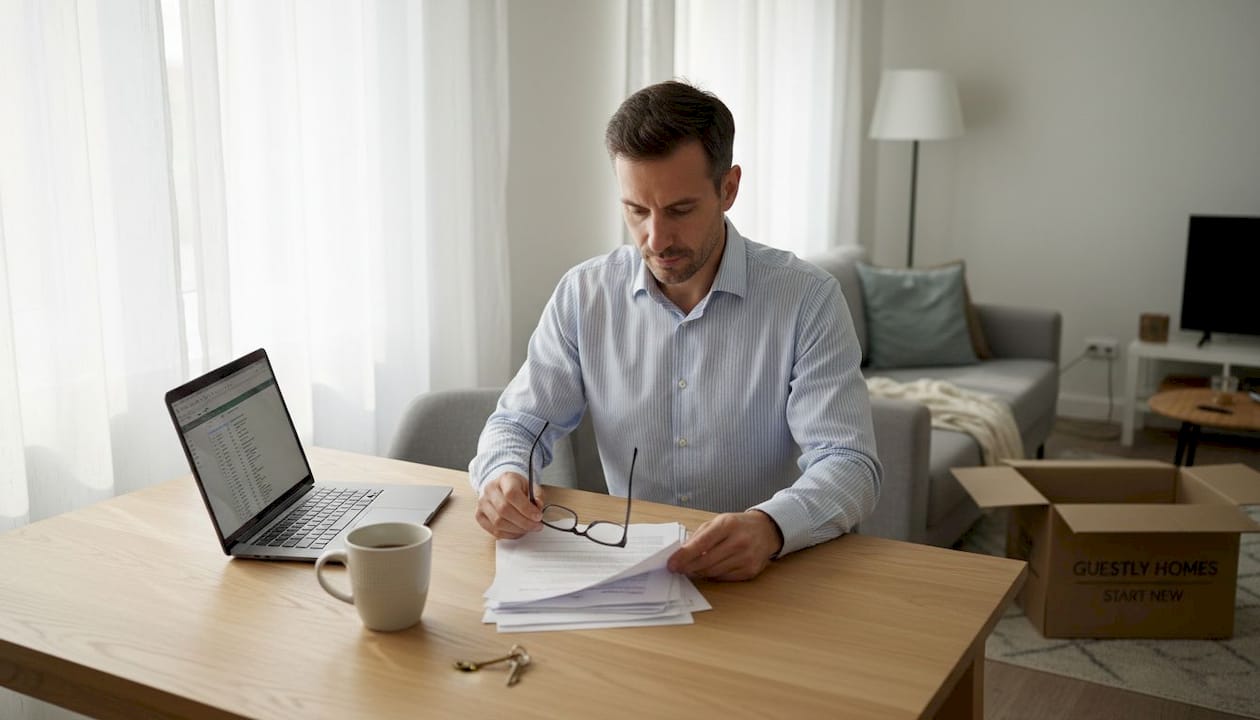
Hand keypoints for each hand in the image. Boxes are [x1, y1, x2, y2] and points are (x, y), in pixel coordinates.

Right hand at [475, 472, 544, 538]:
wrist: (502, 488)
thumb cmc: (517, 488)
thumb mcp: (531, 487)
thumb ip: (537, 496)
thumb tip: (538, 508)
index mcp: (504, 479)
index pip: (511, 494)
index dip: (526, 508)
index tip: (538, 516)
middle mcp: (490, 490)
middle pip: (504, 510)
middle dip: (524, 522)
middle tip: (537, 526)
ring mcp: (482, 503)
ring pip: (498, 523)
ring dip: (517, 530)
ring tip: (528, 529)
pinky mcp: (479, 515)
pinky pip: (494, 530)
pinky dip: (509, 534)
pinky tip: (518, 531)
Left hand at [666, 510, 782, 581]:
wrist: (766, 531)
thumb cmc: (738, 525)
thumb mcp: (718, 521)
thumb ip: (699, 535)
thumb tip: (681, 553)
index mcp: (728, 525)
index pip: (701, 543)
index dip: (684, 556)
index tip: (672, 563)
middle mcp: (739, 541)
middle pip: (706, 561)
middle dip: (688, 566)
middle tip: (678, 568)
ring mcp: (746, 558)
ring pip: (713, 572)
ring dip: (699, 572)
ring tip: (691, 568)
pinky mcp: (750, 571)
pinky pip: (724, 577)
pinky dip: (713, 575)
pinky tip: (708, 569)